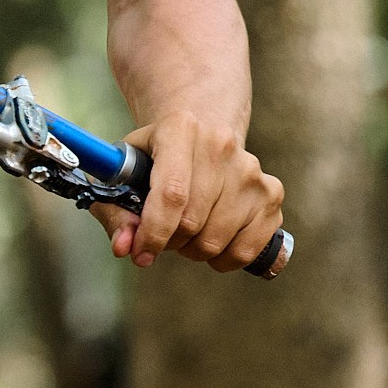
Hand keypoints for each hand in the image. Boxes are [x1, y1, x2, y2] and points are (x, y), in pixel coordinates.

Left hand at [89, 110, 283, 273]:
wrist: (204, 134)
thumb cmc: (157, 158)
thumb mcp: (125, 173)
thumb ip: (116, 211)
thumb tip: (124, 247)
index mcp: (180, 128)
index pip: (171, 193)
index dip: (153, 232)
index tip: (140, 254)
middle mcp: (221, 143)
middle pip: (192, 222)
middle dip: (170, 242)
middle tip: (163, 234)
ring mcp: (250, 170)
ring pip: (216, 241)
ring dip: (194, 250)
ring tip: (187, 232)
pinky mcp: (272, 193)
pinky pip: (246, 250)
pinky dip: (224, 259)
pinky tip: (213, 241)